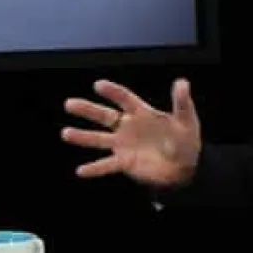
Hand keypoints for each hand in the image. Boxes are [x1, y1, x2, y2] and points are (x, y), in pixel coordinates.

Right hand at [61, 78, 201, 186]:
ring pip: (100, 139)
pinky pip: (107, 165)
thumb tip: (182, 82)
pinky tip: (81, 171)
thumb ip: (182, 102)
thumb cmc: (185, 138)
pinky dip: (95, 169)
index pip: (125, 99)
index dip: (113, 92)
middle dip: (88, 110)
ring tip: (66, 133)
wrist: (185, 166)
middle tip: (69, 104)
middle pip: (105, 116)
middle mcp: (129, 127)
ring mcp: (125, 145)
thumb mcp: (187, 119)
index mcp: (142, 113)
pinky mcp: (125, 162)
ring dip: (83, 137)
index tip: (98, 85)